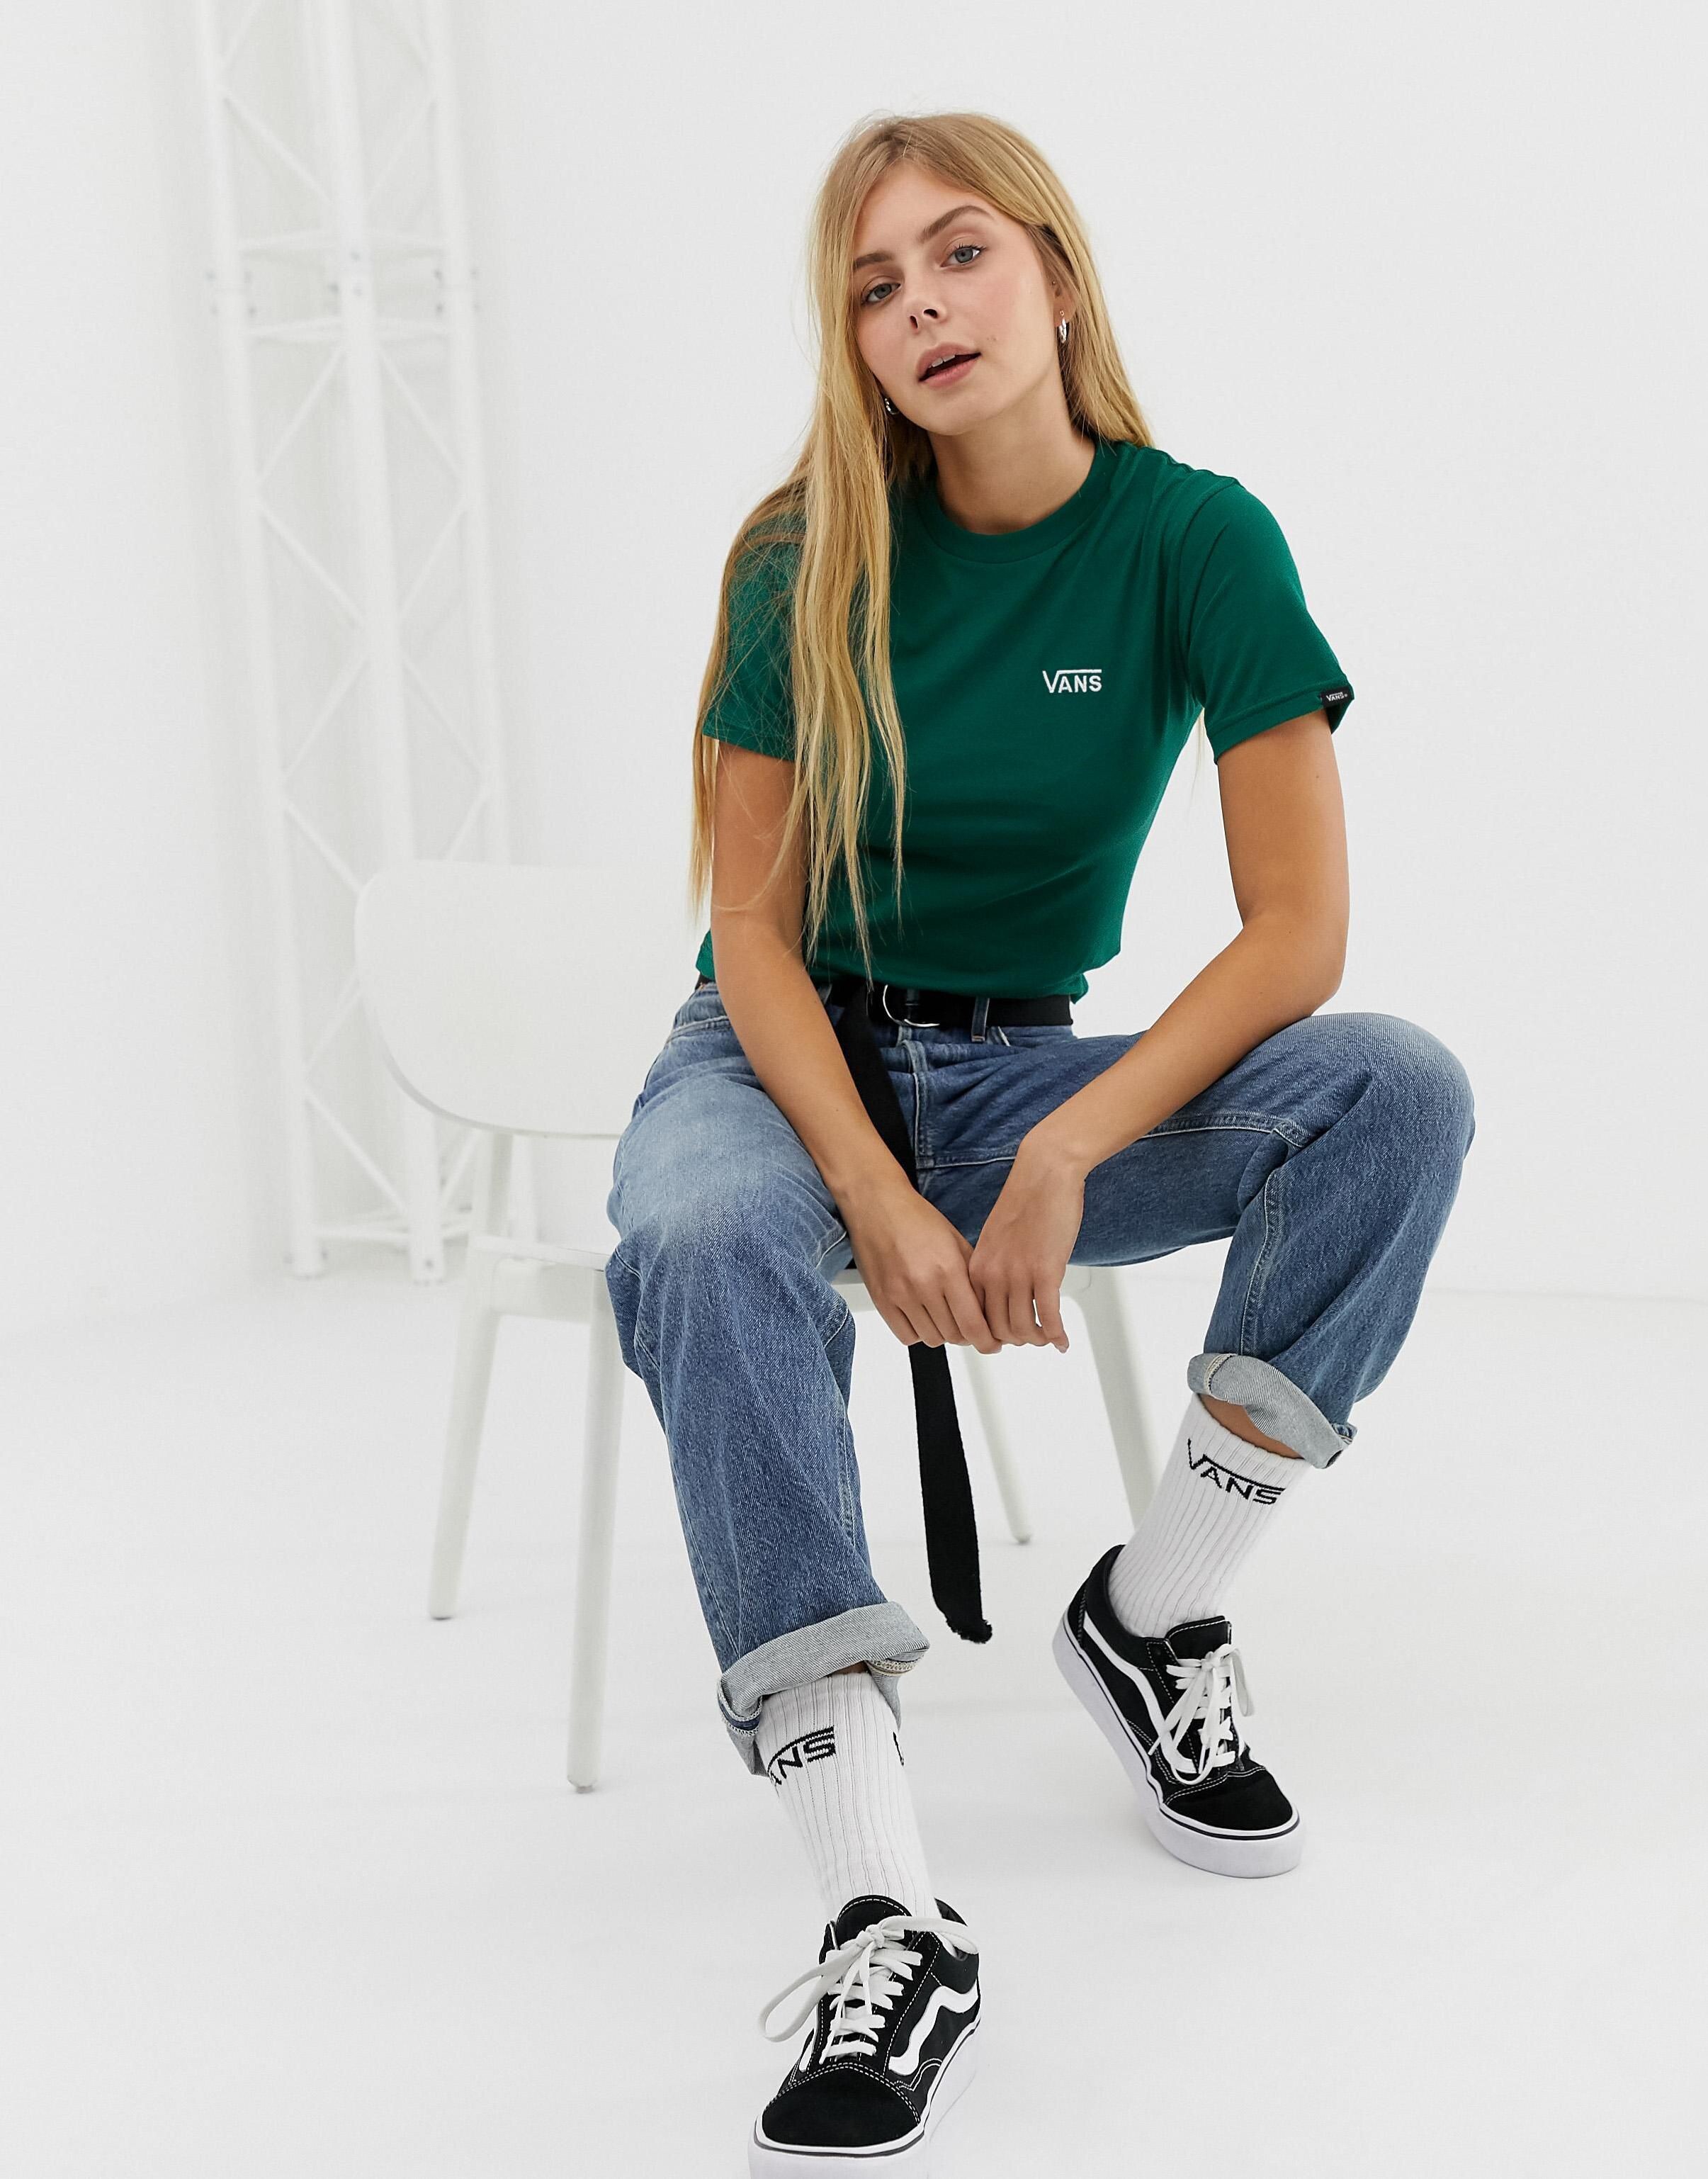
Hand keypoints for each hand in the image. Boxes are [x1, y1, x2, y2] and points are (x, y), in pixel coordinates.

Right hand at [841, 1177, 1002, 1353]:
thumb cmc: (916, 1218)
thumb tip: (988, 1309)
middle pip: (954, 1336)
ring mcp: (899, 1295)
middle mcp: (923, 1285)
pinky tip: (923, 1316)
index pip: (973, 1325)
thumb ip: (973, 1277)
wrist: (876, 1205)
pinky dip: (919, 1333)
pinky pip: (906, 1336)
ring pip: (931, 1339)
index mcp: (948, 1269)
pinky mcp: (881, 1300)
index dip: (987, 1341)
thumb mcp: (956, 1241)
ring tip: (945, 1317)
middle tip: (970, 1324)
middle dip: (968, 1335)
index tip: (992, 1344)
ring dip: (943, 1334)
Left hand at [966, 1139, 1085, 1350]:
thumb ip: (993, 1267)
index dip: (991, 1335)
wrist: (1045, 1173)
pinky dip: (1057, 1335)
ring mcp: (1018, 1275)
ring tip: (1048, 1337)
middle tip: (1032, 1337)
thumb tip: (1001, 1296)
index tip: (1004, 1338)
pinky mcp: (1045, 1272)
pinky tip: (1062, 1340)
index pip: (975, 1319)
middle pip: (999, 1330)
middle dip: (1017, 1340)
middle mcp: (992, 1274)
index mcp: (977, 1267)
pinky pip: (1049, 1317)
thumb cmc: (1026, 1200)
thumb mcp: (996, 1239)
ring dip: (1038, 1339)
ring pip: (1023, 1329)